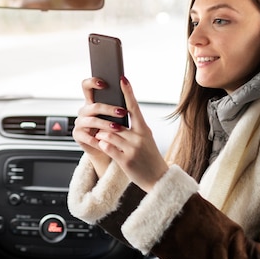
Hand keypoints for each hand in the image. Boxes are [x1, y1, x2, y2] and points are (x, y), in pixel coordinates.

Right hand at [72, 77, 127, 176]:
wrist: (105, 151)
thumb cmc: (112, 131)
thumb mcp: (116, 116)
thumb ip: (118, 104)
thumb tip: (128, 90)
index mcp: (92, 102)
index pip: (87, 86)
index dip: (93, 82)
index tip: (104, 83)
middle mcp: (84, 110)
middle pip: (94, 106)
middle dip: (109, 109)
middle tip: (122, 112)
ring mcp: (79, 122)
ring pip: (92, 121)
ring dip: (105, 124)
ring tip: (117, 127)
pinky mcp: (77, 135)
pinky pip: (87, 137)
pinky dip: (98, 140)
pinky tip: (106, 142)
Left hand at [77, 76, 169, 191]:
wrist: (158, 179)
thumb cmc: (149, 158)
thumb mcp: (145, 140)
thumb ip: (133, 129)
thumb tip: (117, 119)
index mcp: (144, 130)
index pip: (135, 107)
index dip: (128, 92)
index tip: (122, 79)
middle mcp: (139, 137)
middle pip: (115, 123)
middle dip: (106, 124)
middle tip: (101, 125)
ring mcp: (133, 149)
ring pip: (109, 134)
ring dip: (102, 135)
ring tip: (103, 138)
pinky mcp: (126, 160)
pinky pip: (107, 147)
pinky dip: (102, 145)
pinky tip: (103, 146)